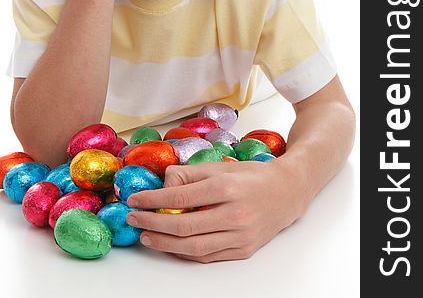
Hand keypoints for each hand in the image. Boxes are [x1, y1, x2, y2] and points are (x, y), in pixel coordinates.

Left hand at [125, 159, 306, 262]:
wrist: (287, 192)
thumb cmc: (251, 176)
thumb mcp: (221, 166)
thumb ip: (190, 174)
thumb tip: (163, 185)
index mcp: (226, 187)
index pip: (181, 196)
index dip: (153, 199)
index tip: (135, 199)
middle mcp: (234, 213)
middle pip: (184, 225)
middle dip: (153, 222)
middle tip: (134, 218)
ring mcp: (240, 236)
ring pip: (194, 247)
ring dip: (165, 243)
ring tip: (146, 235)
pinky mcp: (244, 250)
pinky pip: (208, 256)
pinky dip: (185, 253)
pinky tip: (170, 244)